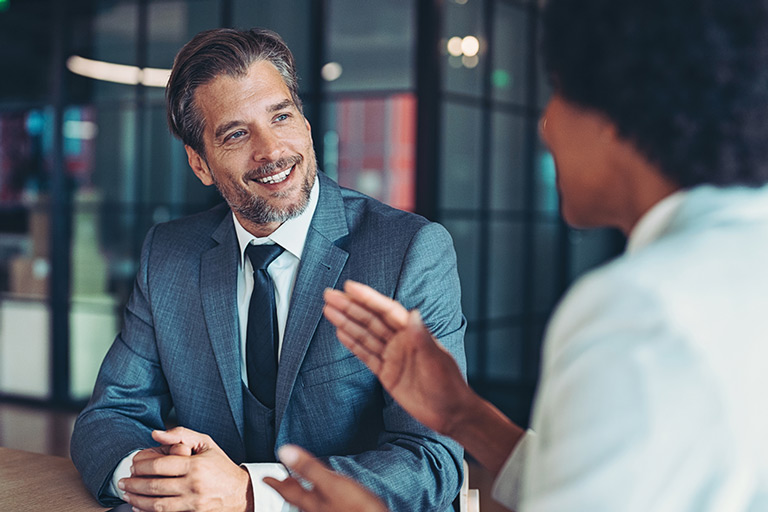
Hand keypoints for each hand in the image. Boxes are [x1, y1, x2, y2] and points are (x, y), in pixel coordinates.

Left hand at [119, 426, 252, 511]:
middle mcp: (194, 485)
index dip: (141, 466)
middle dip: (134, 484)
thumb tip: (155, 433)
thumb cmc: (221, 466)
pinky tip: (140, 508)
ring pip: (157, 505)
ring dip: (137, 500)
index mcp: (196, 465)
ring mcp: (194, 503)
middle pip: (155, 486)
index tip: (133, 465)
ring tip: (127, 495)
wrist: (241, 493)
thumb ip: (181, 434)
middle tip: (123, 481)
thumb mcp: (206, 444)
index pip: (160, 466)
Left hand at [264, 444, 387, 511]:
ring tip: (299, 486)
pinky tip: (324, 496)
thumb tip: (284, 452)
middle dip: (288, 489)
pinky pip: (321, 505)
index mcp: (313, 501)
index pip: (288, 491)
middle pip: (297, 498)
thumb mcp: (330, 483)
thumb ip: (308, 468)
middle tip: (279, 481)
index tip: (265, 478)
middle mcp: (317, 509)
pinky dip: (317, 497)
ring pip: (309, 503)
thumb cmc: (356, 508)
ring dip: (302, 493)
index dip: (276, 483)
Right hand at [323, 280, 473, 436]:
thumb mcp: (435, 359)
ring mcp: (393, 357)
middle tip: (330, 295)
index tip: (350, 287)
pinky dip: (353, 344)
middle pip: (370, 320)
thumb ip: (421, 337)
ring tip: (328, 310)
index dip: (368, 298)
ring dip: (347, 322)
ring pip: (365, 335)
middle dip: (350, 307)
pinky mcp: (387, 374)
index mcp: (413, 333)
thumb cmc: (449, 384)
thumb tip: (413, 313)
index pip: (386, 310)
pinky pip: (366, 355)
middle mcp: (401, 341)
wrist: (451, 413)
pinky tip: (340, 333)